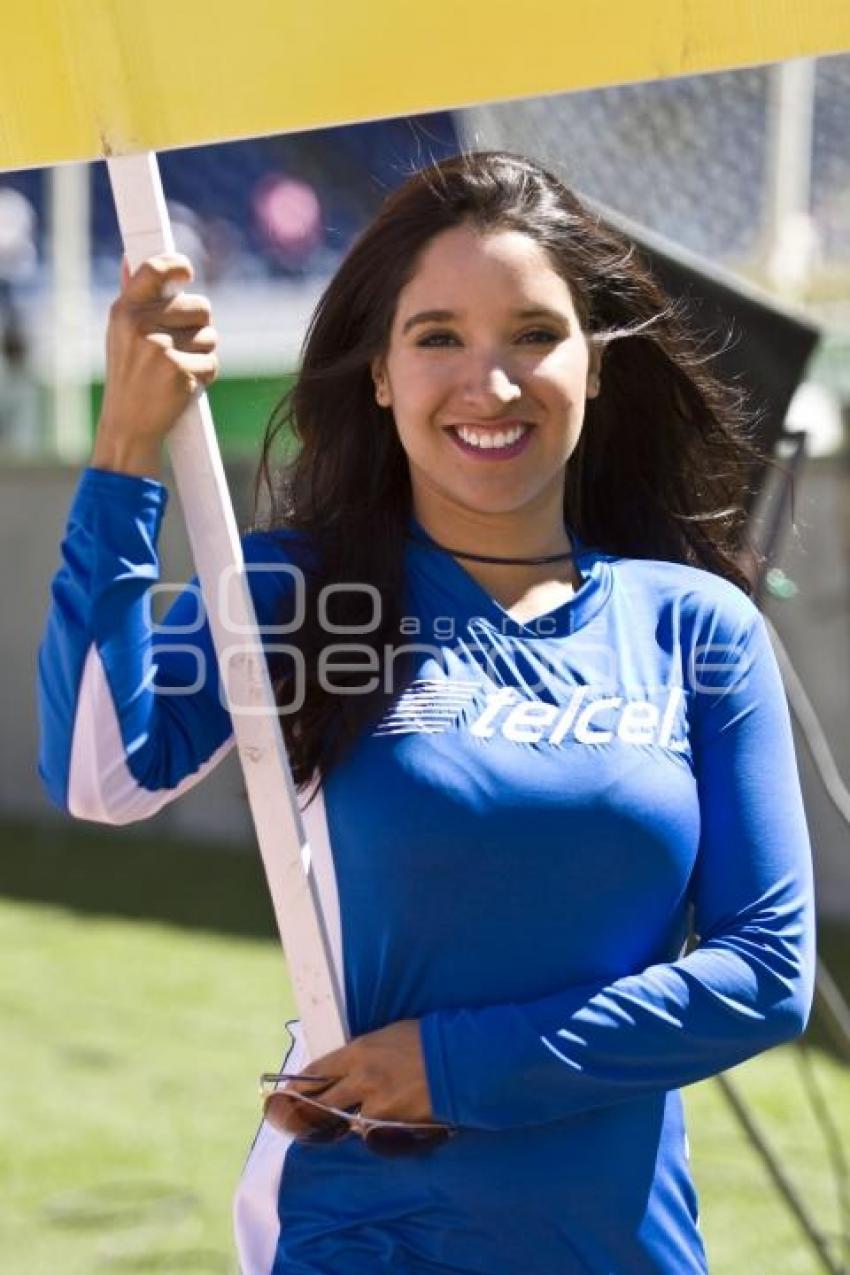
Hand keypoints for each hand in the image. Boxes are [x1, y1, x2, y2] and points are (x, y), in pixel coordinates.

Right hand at [92, 253, 218, 476]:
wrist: (127, 425)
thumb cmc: (128, 376)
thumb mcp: (120, 334)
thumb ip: (133, 297)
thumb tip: (130, 257)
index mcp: (124, 311)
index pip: (154, 270)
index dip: (176, 265)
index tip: (186, 271)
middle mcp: (141, 326)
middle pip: (200, 306)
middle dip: (199, 324)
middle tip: (181, 343)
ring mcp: (162, 350)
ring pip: (210, 335)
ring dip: (202, 351)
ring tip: (177, 367)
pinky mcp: (181, 373)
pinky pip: (212, 362)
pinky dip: (205, 374)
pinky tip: (184, 384)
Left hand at [280, 1019, 434, 1132]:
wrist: (456, 1062)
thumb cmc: (424, 1040)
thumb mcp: (387, 1036)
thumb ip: (363, 1054)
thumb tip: (348, 1067)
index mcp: (358, 1052)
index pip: (318, 1071)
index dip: (300, 1084)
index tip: (287, 1092)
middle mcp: (360, 1080)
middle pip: (323, 1101)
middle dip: (308, 1109)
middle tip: (294, 1115)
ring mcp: (374, 1105)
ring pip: (347, 1119)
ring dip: (345, 1118)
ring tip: (342, 1118)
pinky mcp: (390, 1125)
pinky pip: (371, 1130)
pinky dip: (370, 1126)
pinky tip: (376, 1121)